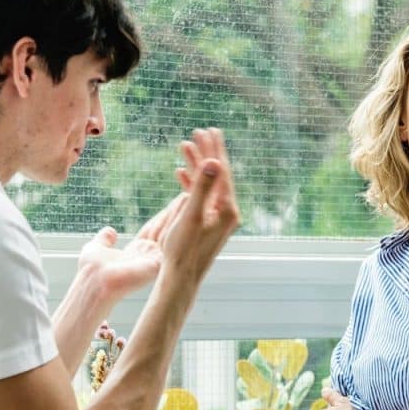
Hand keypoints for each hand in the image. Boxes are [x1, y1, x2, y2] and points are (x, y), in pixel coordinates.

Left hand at [77, 193, 188, 303]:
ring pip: (171, 234)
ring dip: (180, 216)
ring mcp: (155, 260)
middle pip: (165, 231)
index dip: (162, 217)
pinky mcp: (159, 263)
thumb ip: (105, 239)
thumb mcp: (97, 247)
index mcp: (136, 252)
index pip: (153, 230)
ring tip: (189, 198)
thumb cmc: (92, 269)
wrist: (95, 281)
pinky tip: (187, 213)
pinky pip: (171, 242)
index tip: (171, 204)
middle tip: (187, 196)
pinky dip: (178, 226)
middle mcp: (148, 256)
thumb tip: (109, 231)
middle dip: (175, 214)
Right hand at [160, 128, 240, 278]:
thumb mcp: (191, 216)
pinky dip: (191, 184)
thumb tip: (215, 162)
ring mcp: (218, 219)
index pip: (223, 172)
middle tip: (200, 131)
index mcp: (228, 210)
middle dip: (207, 153)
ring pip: (208, 185)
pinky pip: (201, 198)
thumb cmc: (184, 251)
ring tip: (186, 146)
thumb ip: (202, 187)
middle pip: (218, 175)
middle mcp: (227, 213)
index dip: (215, 150)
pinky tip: (180, 172)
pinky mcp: (207, 224)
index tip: (209, 130)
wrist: (180, 279)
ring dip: (197, 166)